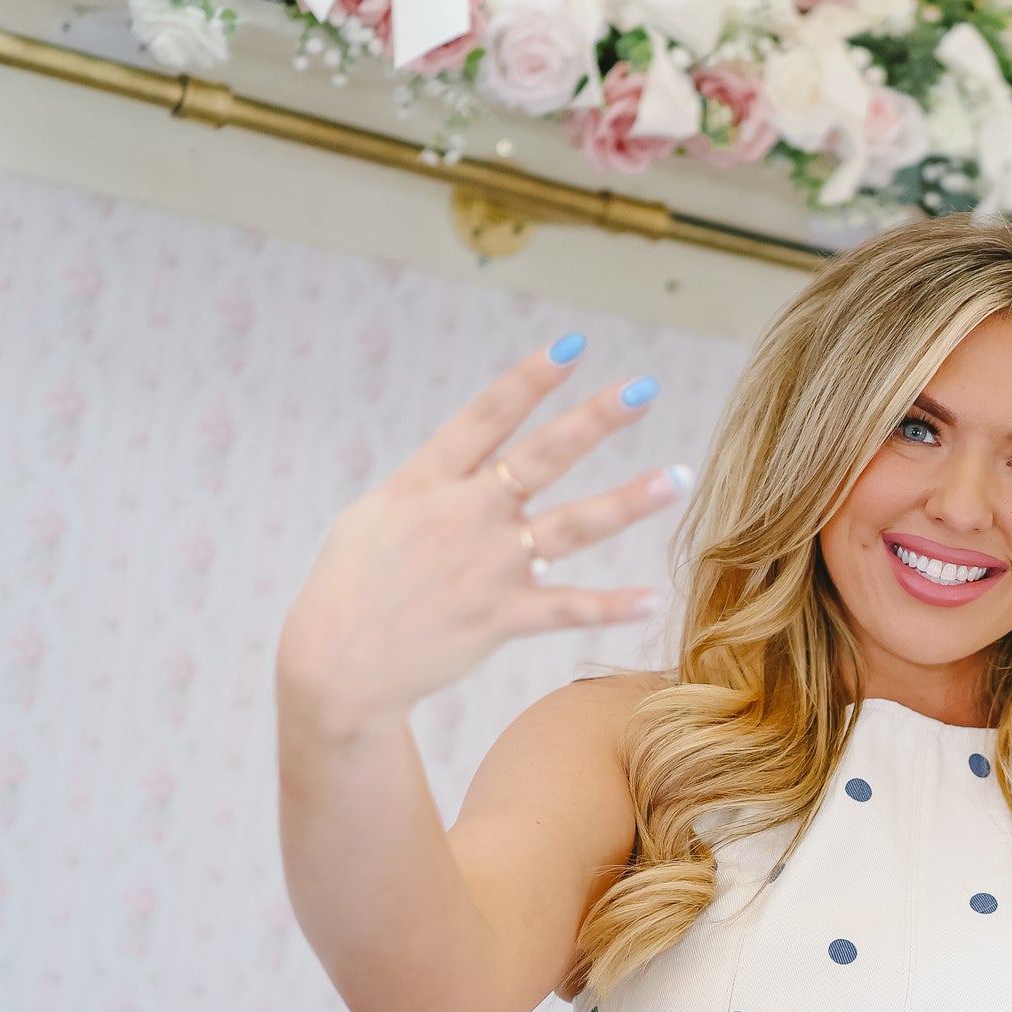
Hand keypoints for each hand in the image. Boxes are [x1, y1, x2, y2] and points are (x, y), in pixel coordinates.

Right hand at [276, 338, 683, 733]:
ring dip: (628, 501)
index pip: (487, 417)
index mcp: (426, 482)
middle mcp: (463, 515)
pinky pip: (568, 607)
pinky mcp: (501, 618)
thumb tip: (467, 459)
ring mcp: (487, 566)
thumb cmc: (349, 587)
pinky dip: (612, 606)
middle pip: (542, 456)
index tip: (573, 345)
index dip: (530, 379)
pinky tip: (652, 599)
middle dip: (595, 418)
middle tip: (644, 388)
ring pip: (572, 526)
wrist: (335, 666)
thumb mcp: (372, 517)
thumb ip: (429, 484)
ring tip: (676, 478)